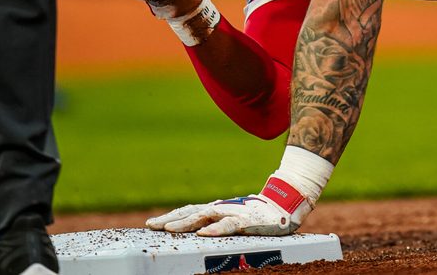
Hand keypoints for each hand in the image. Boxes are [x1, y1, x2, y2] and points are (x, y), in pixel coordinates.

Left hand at [146, 179, 309, 236]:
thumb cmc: (258, 212)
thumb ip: (218, 223)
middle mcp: (221, 208)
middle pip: (190, 212)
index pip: (188, 211)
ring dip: (186, 223)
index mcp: (216, 209)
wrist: (285, 202)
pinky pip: (229, 225)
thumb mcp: (233, 218)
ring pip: (205, 216)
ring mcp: (233, 212)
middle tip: (151, 225)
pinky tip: (203, 234)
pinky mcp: (247, 220)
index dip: (170, 216)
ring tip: (170, 230)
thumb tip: (199, 231)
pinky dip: (215, 229)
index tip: (151, 224)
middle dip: (170, 219)